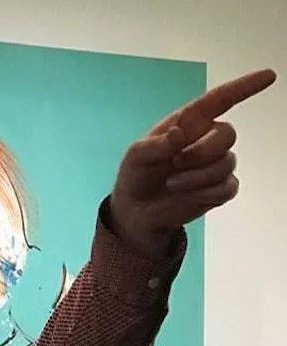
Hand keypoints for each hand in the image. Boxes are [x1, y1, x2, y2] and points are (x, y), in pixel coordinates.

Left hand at [109, 68, 276, 255]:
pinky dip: (206, 193)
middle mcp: (206, 139)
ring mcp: (216, 163)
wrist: (137, 210)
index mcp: (188, 122)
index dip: (244, 87)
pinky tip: (188, 195)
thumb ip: (155, 145)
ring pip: (227, 163)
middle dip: (201, 152)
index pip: (220, 100)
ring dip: (197, 177)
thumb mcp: (136, 156)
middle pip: (228, 134)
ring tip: (172, 183)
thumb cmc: (136, 174)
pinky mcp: (220, 187)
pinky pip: (228, 187)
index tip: (268, 76)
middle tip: (175, 164)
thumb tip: (178, 134)